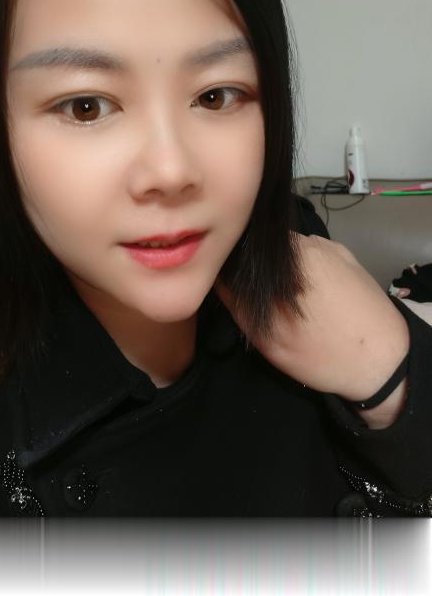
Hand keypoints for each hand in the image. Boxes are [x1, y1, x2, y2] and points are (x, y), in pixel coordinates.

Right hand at [214, 233, 409, 427]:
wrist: (384, 359)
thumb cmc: (320, 354)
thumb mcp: (266, 337)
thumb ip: (236, 299)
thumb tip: (216, 272)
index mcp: (281, 260)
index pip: (239, 246)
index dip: (228, 263)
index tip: (227, 284)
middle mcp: (303, 242)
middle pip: (262, 246)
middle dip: (256, 268)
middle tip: (262, 299)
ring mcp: (326, 243)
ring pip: (287, 249)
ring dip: (281, 269)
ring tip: (291, 301)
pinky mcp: (344, 251)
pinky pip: (311, 254)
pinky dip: (305, 270)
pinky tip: (315, 296)